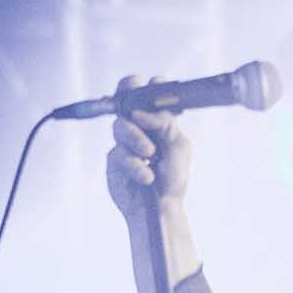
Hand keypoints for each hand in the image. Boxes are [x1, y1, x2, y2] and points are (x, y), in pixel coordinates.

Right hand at [106, 74, 192, 223]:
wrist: (162, 208)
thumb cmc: (174, 178)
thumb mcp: (178, 147)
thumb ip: (164, 124)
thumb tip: (141, 112)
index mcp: (158, 123)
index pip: (149, 98)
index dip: (147, 88)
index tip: (154, 83)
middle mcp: (140, 129)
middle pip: (127, 103)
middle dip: (128, 96)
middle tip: (134, 98)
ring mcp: (125, 143)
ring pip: (121, 126)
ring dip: (136, 138)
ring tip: (150, 154)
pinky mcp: (114, 160)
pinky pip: (119, 152)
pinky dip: (134, 164)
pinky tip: (146, 176)